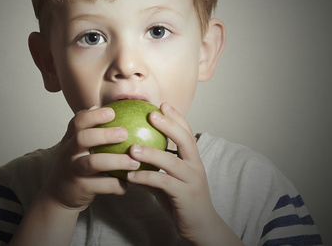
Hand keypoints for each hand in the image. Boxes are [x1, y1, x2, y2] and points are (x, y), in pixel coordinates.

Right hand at [40, 105, 140, 211]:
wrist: (59, 194)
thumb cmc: (76, 164)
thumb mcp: (77, 145)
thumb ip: (90, 129)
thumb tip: (110, 107)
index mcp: (71, 139)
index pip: (78, 121)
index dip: (94, 115)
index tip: (112, 112)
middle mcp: (69, 152)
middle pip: (83, 138)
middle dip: (104, 134)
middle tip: (125, 133)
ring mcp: (73, 170)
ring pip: (93, 163)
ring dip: (116, 161)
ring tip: (134, 162)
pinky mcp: (80, 188)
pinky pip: (101, 185)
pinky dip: (116, 185)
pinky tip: (127, 183)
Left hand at [127, 103, 241, 244]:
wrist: (201, 227)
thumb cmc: (182, 201)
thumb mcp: (168, 181)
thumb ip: (155, 169)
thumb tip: (132, 158)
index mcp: (193, 160)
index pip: (187, 133)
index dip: (177, 118)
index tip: (163, 104)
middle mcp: (195, 167)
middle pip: (185, 140)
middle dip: (169, 125)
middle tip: (151, 114)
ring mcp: (192, 181)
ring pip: (172, 162)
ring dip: (151, 153)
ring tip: (132, 149)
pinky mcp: (185, 196)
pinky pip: (163, 183)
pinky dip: (146, 178)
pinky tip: (130, 177)